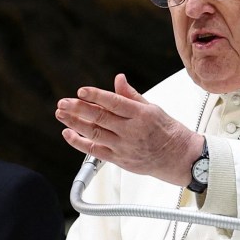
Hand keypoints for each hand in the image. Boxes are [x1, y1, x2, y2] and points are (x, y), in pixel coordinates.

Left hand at [56, 73, 202, 186]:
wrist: (179, 158)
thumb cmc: (167, 131)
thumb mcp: (153, 108)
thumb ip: (131, 95)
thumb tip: (118, 79)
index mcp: (141, 115)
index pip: (114, 102)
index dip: (95, 95)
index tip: (81, 91)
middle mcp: (131, 131)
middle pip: (99, 117)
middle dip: (78, 109)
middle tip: (63, 102)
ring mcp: (124, 147)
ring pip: (93, 133)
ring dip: (74, 123)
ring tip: (61, 114)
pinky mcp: (119, 160)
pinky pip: (95, 151)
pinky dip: (79, 143)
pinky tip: (69, 134)